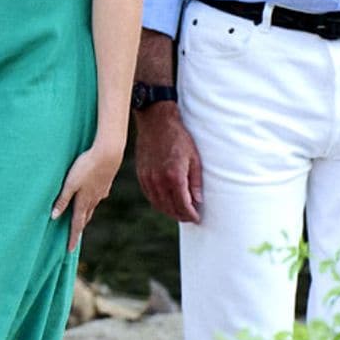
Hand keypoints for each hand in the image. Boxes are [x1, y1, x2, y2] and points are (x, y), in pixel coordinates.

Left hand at [52, 141, 123, 251]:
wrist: (108, 153)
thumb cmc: (86, 167)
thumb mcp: (70, 183)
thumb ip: (62, 200)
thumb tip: (53, 217)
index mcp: (83, 202)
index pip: (76, 224)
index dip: (72, 238)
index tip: (69, 251)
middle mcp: (93, 200)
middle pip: (85, 217)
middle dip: (79, 227)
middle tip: (74, 236)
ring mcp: (101, 191)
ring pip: (92, 207)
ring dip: (86, 214)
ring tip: (82, 219)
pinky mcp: (106, 182)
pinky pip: (98, 195)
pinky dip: (94, 200)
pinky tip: (95, 196)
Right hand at [135, 102, 202, 222]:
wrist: (156, 122)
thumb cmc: (178, 138)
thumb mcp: (194, 157)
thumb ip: (196, 181)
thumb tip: (198, 201)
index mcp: (174, 176)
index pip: (183, 205)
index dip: (191, 215)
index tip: (197, 217)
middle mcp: (159, 180)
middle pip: (170, 208)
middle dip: (181, 215)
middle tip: (190, 216)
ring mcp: (148, 179)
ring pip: (158, 205)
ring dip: (169, 211)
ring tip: (179, 211)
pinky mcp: (141, 175)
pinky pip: (150, 196)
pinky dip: (159, 202)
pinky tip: (166, 201)